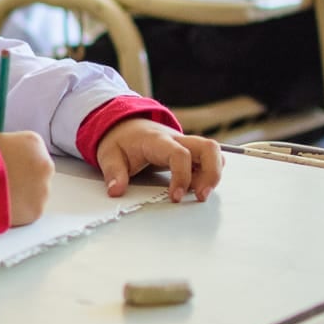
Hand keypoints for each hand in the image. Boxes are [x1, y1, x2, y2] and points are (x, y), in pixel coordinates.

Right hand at [0, 130, 53, 225]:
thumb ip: (8, 147)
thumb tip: (6, 154)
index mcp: (34, 143)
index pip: (33, 150)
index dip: (19, 159)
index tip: (8, 166)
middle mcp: (45, 165)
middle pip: (38, 172)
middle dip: (24, 177)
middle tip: (5, 183)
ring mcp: (43, 189)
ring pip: (36, 192)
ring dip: (22, 194)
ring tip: (0, 195)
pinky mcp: (36, 210)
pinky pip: (29, 209)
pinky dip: (19, 209)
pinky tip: (3, 205)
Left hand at [95, 118, 222, 202]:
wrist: (125, 125)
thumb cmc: (121, 140)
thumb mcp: (109, 155)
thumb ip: (113, 173)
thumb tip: (115, 191)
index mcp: (157, 141)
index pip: (179, 154)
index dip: (182, 176)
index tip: (175, 197)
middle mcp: (177, 140)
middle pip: (209, 148)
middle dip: (211, 174)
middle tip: (200, 196)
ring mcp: (186, 145)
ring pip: (214, 153)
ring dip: (213, 175)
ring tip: (199, 194)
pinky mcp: (190, 152)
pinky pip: (209, 160)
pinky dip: (209, 174)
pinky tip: (195, 187)